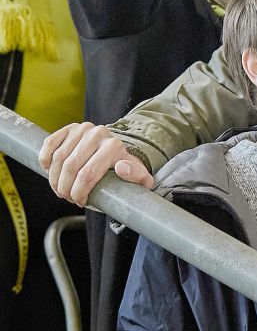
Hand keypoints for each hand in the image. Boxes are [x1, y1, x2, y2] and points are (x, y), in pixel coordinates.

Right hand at [39, 122, 153, 206]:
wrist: (116, 153)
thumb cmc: (126, 170)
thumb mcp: (138, 177)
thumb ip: (137, 176)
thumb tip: (122, 168)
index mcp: (114, 146)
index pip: (87, 174)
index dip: (79, 192)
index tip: (80, 201)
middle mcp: (99, 133)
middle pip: (70, 167)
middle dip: (64, 188)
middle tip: (67, 197)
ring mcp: (83, 129)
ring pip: (58, 158)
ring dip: (54, 178)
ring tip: (60, 189)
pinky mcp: (69, 128)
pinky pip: (49, 144)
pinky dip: (45, 160)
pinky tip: (50, 172)